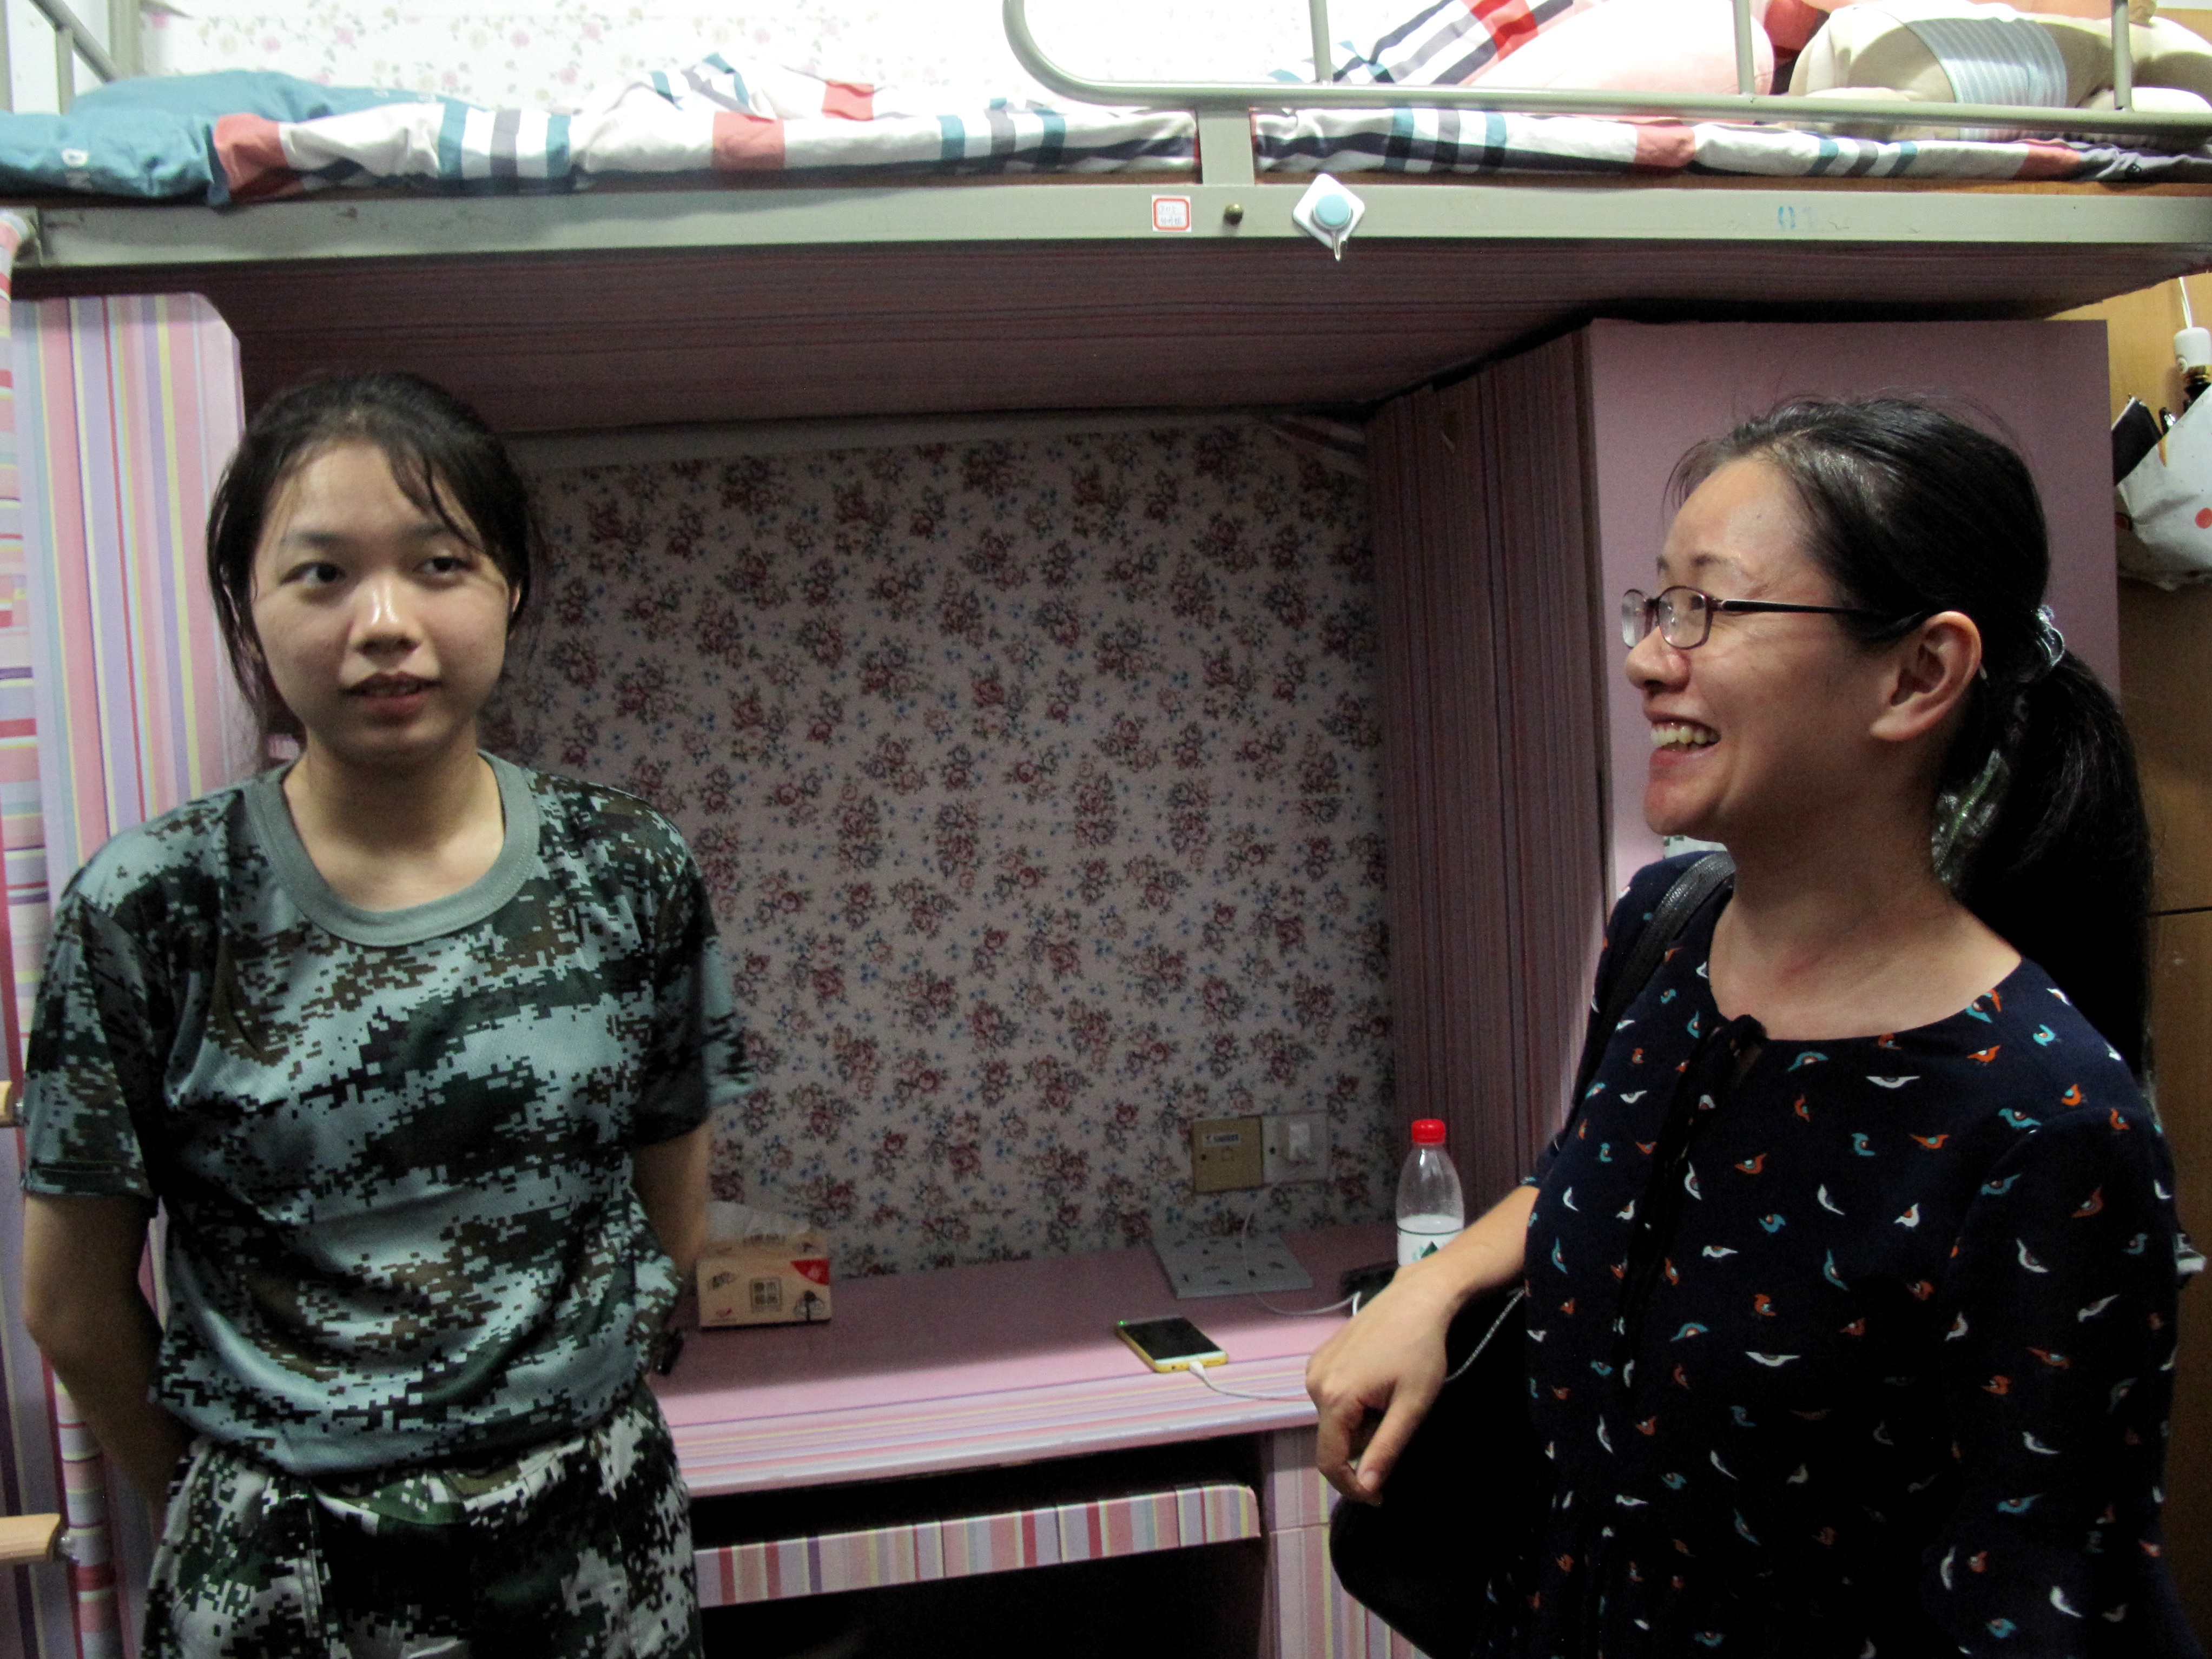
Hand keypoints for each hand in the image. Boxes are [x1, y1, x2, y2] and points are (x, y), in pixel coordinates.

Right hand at [1305, 1267, 1456, 1504]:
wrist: (1417, 1298)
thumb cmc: (1421, 1350)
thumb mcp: (1412, 1406)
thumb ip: (1386, 1449)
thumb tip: (1367, 1488)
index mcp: (1335, 1397)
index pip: (1330, 1461)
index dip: (1352, 1487)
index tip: (1380, 1497)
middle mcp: (1314, 1383)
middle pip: (1336, 1440)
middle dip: (1366, 1440)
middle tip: (1399, 1415)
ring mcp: (1315, 1367)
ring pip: (1335, 1419)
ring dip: (1362, 1420)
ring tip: (1391, 1392)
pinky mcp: (1320, 1356)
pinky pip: (1333, 1397)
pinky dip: (1355, 1401)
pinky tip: (1378, 1378)